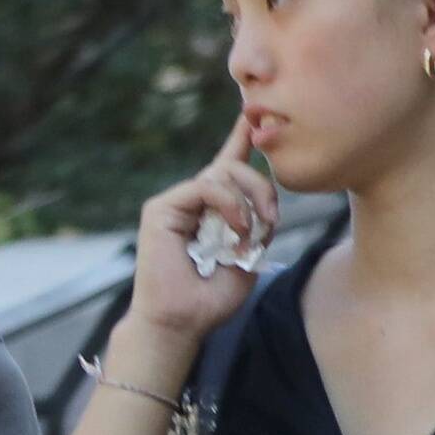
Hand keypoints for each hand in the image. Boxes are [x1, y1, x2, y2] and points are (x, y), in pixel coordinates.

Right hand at [120, 115, 280, 351]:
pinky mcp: (161, 208)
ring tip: (252, 232)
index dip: (242, 138)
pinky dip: (230, 204)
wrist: (183, 321)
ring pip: (223, 172)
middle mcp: (194, 200)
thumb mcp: (250, 253)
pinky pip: (206, 185)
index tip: (254, 113)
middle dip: (264, 187)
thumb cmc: (214, 294)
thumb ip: (258, 223)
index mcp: (214, 208)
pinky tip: (237, 229)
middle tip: (273, 219)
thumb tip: (269, 204)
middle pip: (236, 166)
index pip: (229, 164)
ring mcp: (176, 202)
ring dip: (250, 200)